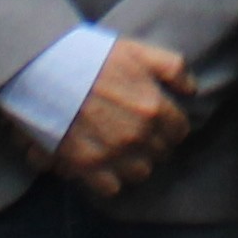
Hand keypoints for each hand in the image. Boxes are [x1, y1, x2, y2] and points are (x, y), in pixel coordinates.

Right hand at [48, 36, 199, 201]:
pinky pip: (111, 187)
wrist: (46, 68)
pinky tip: (102, 163)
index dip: (169, 126)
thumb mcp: (138, 51)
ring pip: (140, 173)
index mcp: (153, 106)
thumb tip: (191, 91)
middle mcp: (138, 135)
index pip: (178, 131)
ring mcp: (113, 153)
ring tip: (121, 150)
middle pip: (160, 154)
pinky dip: (109, 178)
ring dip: (134, 163)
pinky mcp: (87, 166)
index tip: (158, 122)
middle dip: (152, 144)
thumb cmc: (92, 56)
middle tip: (136, 133)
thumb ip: (172, 68)